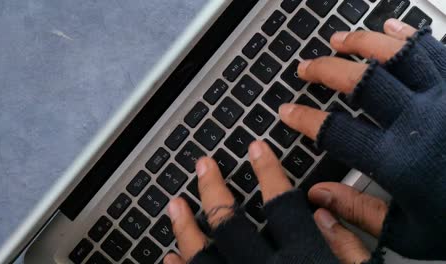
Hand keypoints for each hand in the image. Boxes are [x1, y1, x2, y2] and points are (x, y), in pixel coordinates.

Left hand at [164, 141, 336, 263]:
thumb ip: (349, 247)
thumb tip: (324, 212)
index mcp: (303, 260)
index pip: (282, 205)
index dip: (268, 172)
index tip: (256, 148)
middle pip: (229, 224)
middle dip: (213, 190)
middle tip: (203, 165)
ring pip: (201, 256)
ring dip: (185, 227)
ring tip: (175, 204)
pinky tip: (171, 256)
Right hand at [281, 18, 445, 259]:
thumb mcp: (413, 233)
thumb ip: (360, 212)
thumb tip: (319, 195)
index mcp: (400, 160)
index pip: (336, 132)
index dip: (304, 119)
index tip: (287, 111)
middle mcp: (420, 120)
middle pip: (360, 82)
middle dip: (324, 71)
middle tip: (305, 67)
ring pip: (395, 55)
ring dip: (361, 43)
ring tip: (338, 39)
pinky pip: (435, 48)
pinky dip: (409, 35)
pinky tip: (391, 28)